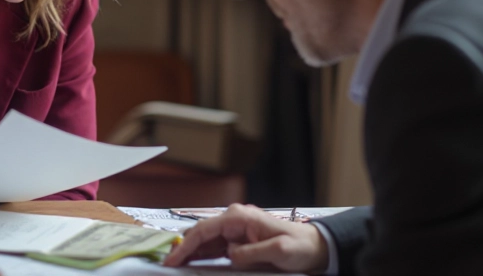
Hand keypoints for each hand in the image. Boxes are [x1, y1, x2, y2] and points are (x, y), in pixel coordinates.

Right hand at [163, 203, 328, 272]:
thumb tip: (230, 254)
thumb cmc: (299, 246)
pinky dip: (201, 255)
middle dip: (183, 248)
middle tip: (168, 264)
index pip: (205, 230)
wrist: (314, 247)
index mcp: (240, 218)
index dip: (186, 245)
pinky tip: (191, 262)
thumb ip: (251, 252)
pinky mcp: (238, 241)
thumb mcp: (278, 251)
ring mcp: (235, 230)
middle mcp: (234, 220)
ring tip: (175, 264)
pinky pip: (214, 248)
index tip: (172, 258)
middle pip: (200, 234)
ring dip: (190, 253)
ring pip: (205, 241)